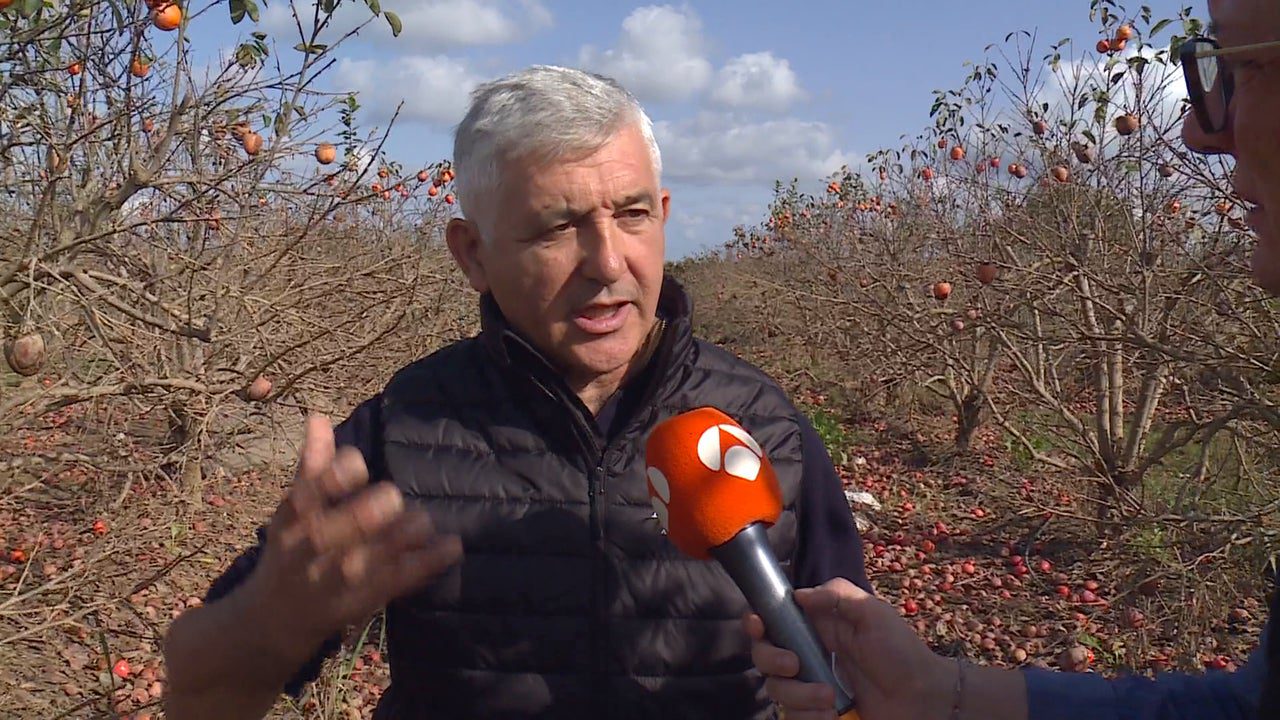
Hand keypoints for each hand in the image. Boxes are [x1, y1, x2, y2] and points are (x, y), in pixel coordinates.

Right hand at [245, 414, 462, 654]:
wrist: (276, 618)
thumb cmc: (291, 549)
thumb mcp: (293, 508)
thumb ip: (312, 464)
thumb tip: (318, 417)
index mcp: (296, 519)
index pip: (311, 492)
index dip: (336, 476)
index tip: (357, 463)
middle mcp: (314, 548)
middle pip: (341, 529)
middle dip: (369, 512)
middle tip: (392, 496)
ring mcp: (340, 576)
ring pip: (373, 557)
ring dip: (402, 537)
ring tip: (423, 521)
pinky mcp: (365, 598)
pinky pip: (400, 580)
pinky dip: (428, 563)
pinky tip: (452, 546)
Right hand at [744, 578, 954, 719]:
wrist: (923, 698)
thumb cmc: (901, 652)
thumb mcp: (873, 612)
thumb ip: (836, 595)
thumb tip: (797, 594)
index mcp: (816, 626)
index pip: (773, 620)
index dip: (757, 622)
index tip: (758, 626)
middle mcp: (807, 655)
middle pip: (764, 656)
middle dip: (772, 660)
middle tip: (795, 666)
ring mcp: (810, 686)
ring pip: (776, 690)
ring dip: (797, 696)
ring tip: (829, 700)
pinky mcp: (816, 713)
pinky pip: (793, 716)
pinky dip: (807, 717)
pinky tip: (830, 715)